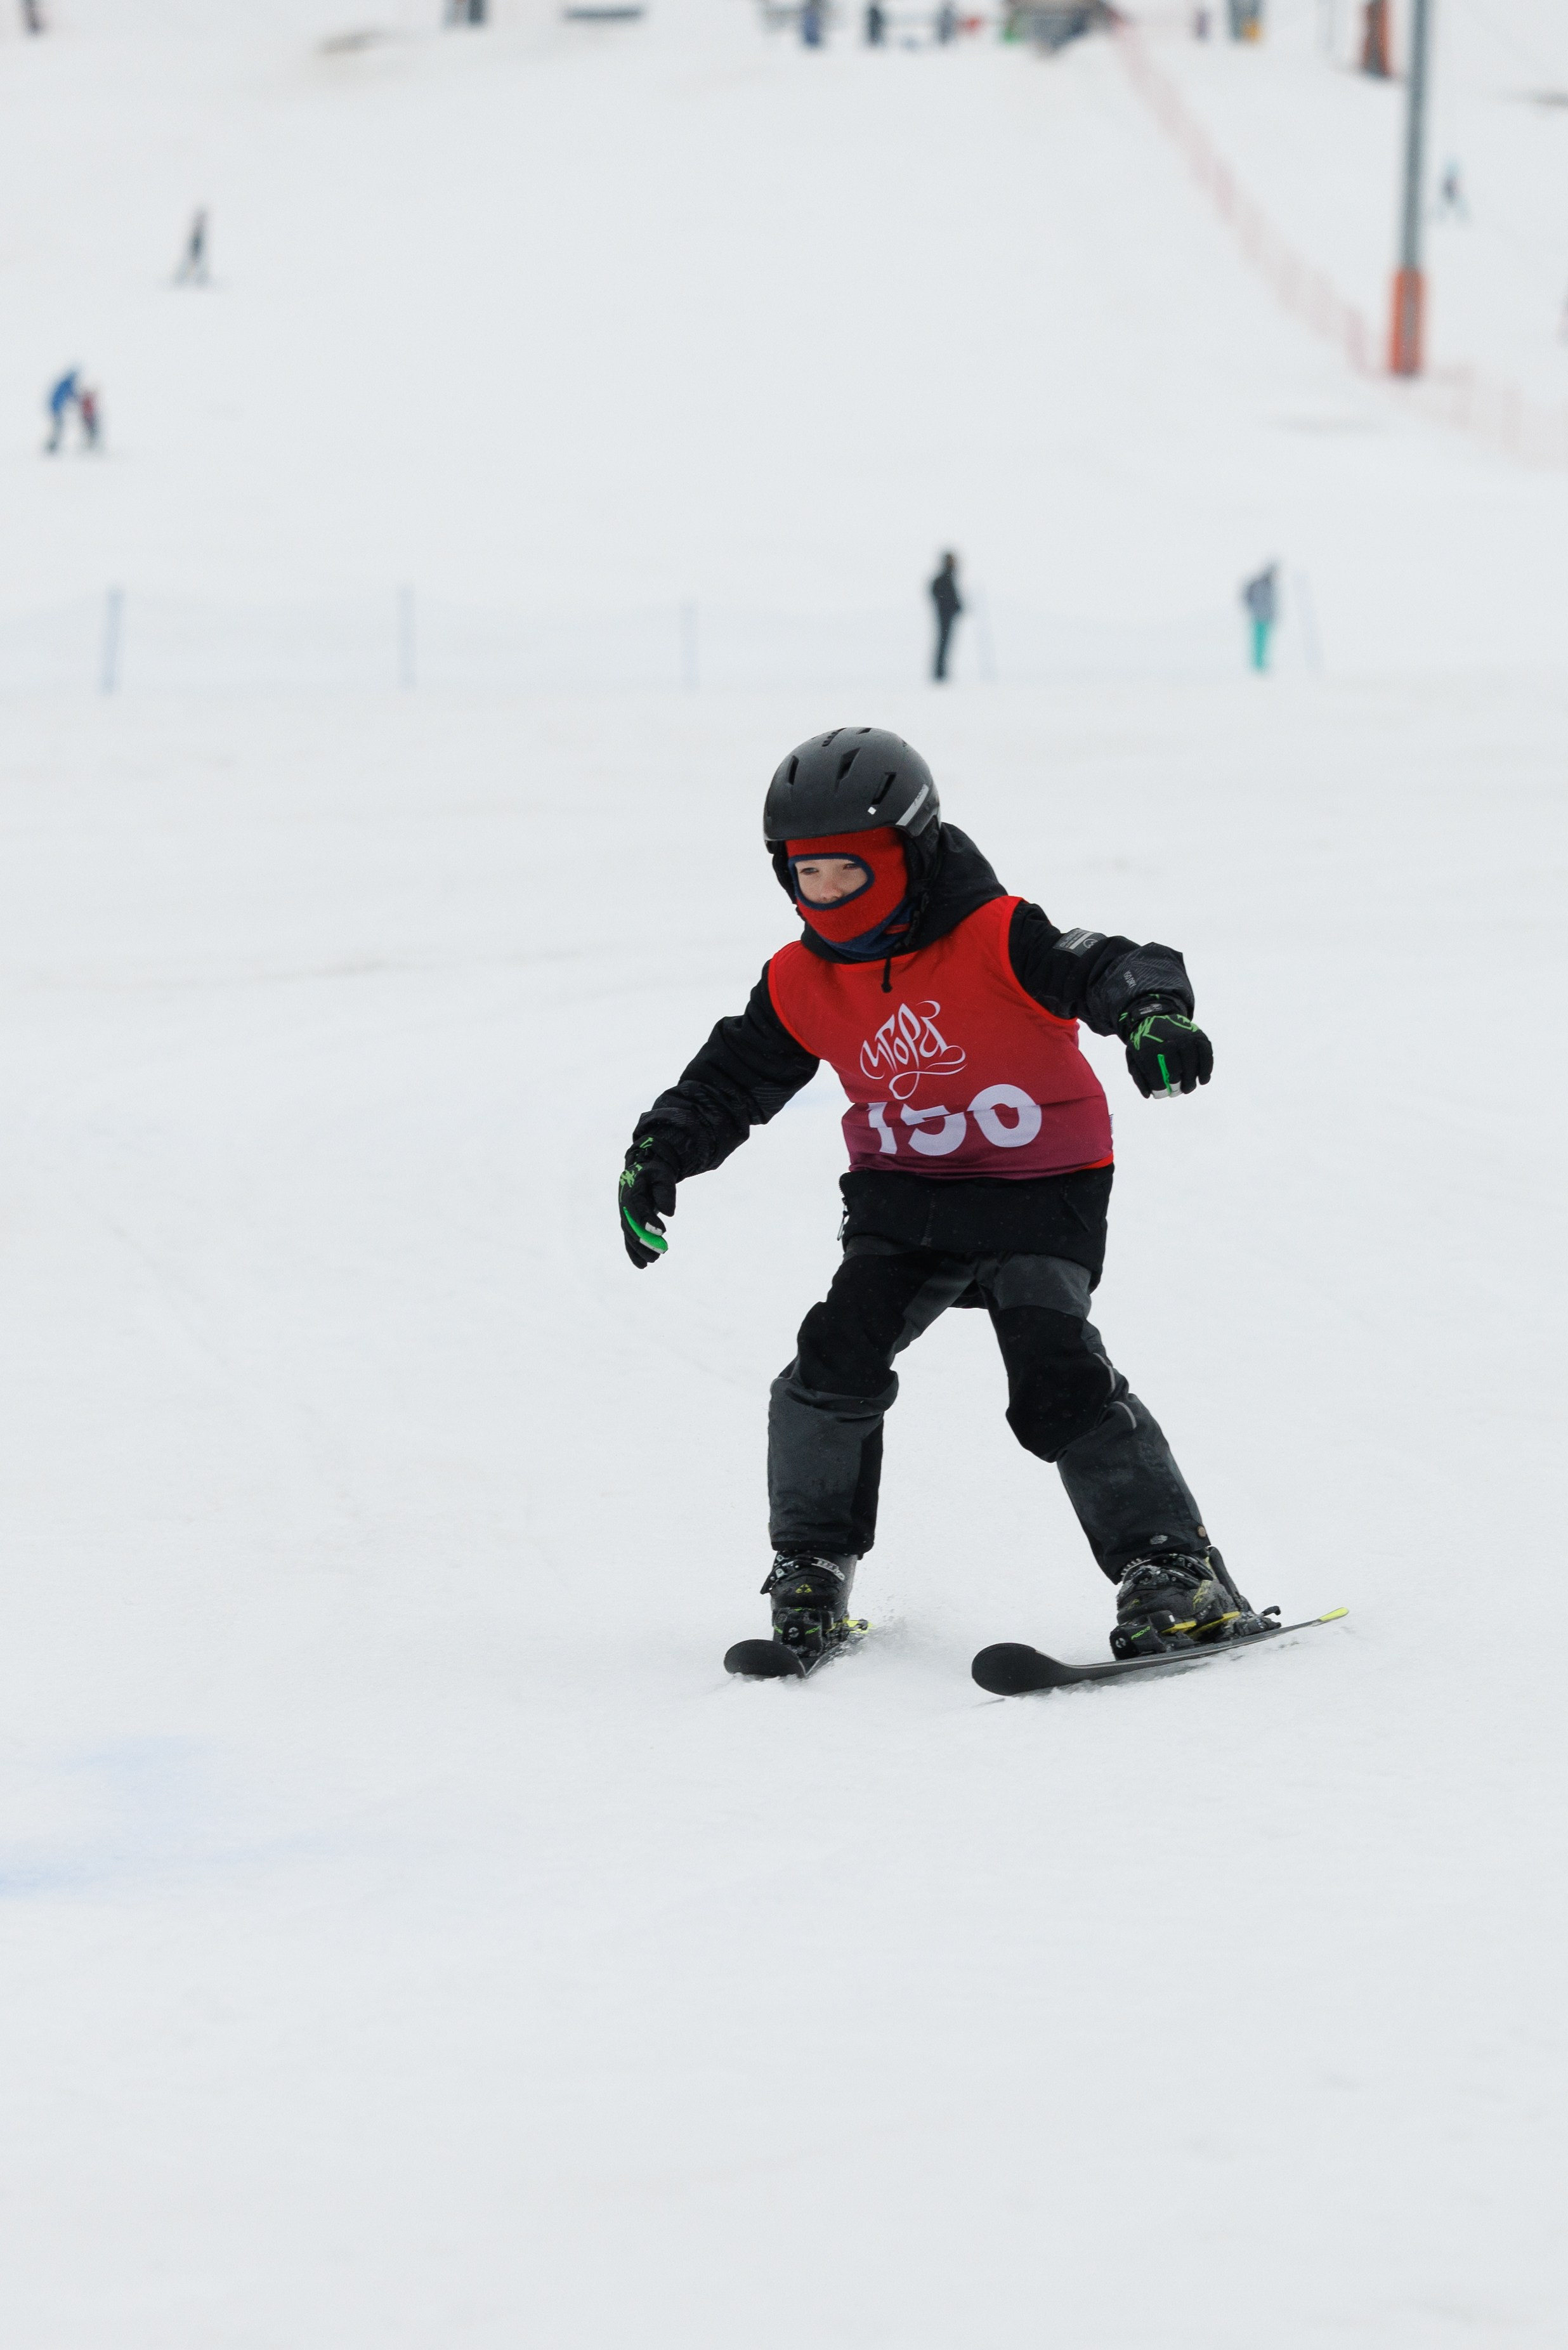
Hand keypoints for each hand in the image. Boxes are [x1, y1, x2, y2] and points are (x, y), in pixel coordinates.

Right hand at [619, 1139, 676, 1266]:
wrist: (644, 1173)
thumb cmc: (656, 1175)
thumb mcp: (663, 1176)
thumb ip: (666, 1191)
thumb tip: (669, 1213)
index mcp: (633, 1188)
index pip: (637, 1205)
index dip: (647, 1219)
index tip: (662, 1231)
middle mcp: (625, 1203)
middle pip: (631, 1224)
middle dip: (644, 1239)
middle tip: (661, 1251)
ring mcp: (625, 1214)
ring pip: (629, 1234)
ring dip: (640, 1249)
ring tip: (654, 1259)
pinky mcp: (628, 1223)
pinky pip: (628, 1239)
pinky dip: (633, 1252)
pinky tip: (642, 1265)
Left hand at [1121, 1004, 1212, 1098]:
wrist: (1154, 1016)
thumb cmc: (1144, 1043)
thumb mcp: (1133, 1057)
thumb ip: (1139, 1077)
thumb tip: (1149, 1095)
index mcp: (1149, 1048)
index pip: (1156, 1073)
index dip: (1160, 1088)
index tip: (1162, 1094)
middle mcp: (1169, 1041)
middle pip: (1176, 1070)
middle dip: (1177, 1086)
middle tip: (1176, 1092)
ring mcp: (1185, 1037)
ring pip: (1192, 1063)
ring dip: (1192, 1080)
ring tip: (1188, 1089)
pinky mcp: (1198, 1035)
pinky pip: (1205, 1054)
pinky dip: (1206, 1069)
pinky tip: (1203, 1080)